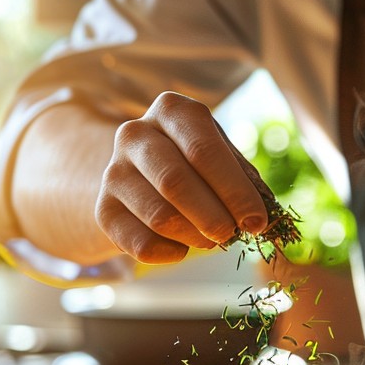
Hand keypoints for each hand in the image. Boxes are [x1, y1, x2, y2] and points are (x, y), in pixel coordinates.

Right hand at [95, 91, 268, 262]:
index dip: (235, 192)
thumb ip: (244, 182)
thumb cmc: (199, 166)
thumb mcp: (223, 158)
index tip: (256, 221)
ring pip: (159, 216)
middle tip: (232, 235)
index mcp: (172, 111)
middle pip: (175, 183)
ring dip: (195, 236)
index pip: (204, 151)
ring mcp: (114, 171)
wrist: (143, 176)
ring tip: (210, 238)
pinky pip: (140, 244)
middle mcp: (135, 134)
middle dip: (213, 217)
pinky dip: (170, 254)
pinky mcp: (103, 210)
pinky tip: (182, 248)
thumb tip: (260, 218)